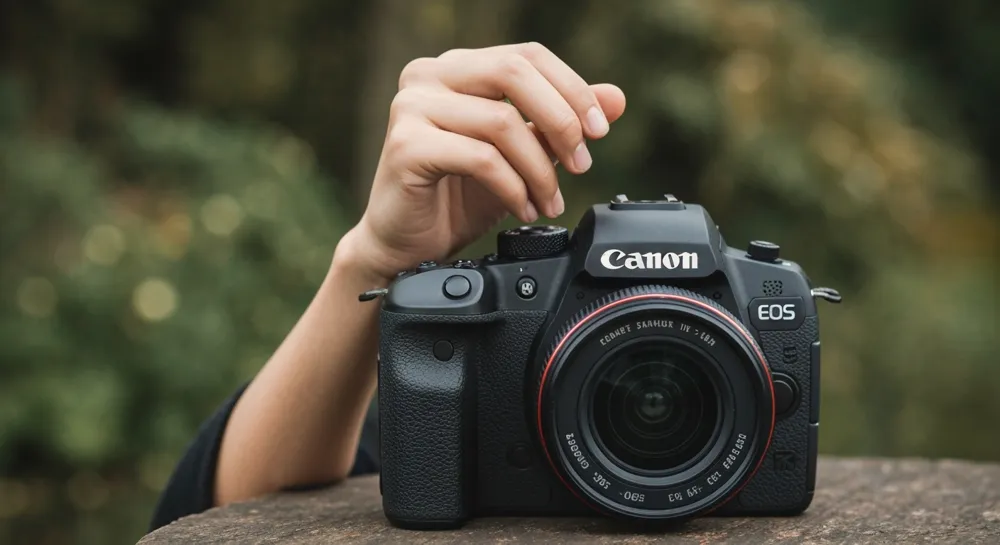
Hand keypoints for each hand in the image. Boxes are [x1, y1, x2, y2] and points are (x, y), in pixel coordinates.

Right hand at [343, 42, 625, 281]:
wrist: (407, 246)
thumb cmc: (455, 198)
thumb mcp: (520, 155)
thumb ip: (558, 123)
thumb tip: (616, 98)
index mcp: (456, 68)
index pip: (526, 56)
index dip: (572, 88)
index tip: (599, 131)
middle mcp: (428, 75)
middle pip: (513, 73)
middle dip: (560, 120)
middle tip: (581, 164)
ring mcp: (411, 107)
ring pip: (501, 122)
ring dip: (539, 168)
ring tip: (550, 200)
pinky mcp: (406, 145)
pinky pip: (480, 158)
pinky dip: (513, 187)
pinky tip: (523, 209)